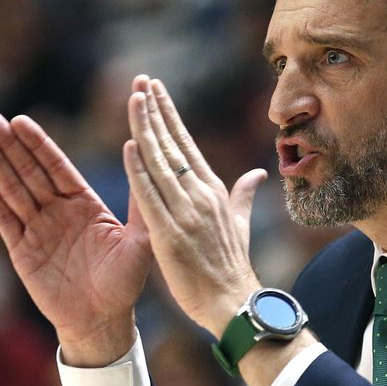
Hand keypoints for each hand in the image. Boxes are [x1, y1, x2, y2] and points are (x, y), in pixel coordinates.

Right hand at [0, 112, 151, 365]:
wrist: (102, 322)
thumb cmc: (124, 283)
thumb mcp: (140, 242)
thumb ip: (140, 205)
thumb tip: (145, 166)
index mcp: (85, 204)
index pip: (57, 167)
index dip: (38, 144)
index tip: (21, 120)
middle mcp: (58, 212)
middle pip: (29, 172)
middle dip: (10, 145)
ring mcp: (38, 230)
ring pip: (13, 191)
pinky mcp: (22, 252)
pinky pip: (5, 221)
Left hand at [122, 76, 268, 335]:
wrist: (234, 303)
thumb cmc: (232, 267)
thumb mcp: (239, 224)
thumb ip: (243, 195)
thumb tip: (257, 173)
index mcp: (213, 190)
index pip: (186, 143)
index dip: (169, 114)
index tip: (156, 89)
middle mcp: (200, 195)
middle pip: (171, 145)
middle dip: (155, 111)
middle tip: (140, 81)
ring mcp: (186, 213)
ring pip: (160, 163)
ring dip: (145, 130)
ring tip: (133, 100)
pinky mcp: (171, 235)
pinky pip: (151, 198)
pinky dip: (140, 172)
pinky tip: (129, 147)